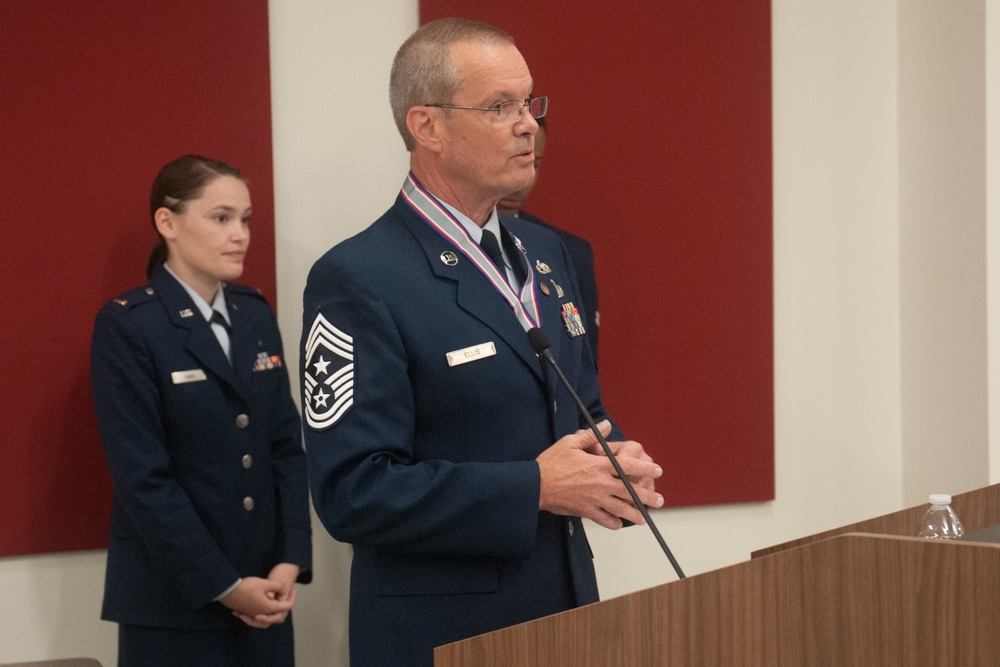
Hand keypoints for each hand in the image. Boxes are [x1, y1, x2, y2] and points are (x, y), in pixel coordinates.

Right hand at [221, 576, 294, 628]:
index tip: (292, 589)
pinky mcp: (245, 612)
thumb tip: (284, 588)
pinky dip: (260, 612)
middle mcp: (261, 614)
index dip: (291, 598)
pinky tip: (262, 601)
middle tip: (285, 599)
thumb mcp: (265, 583)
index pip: (286, 607)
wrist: (228, 591)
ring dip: (270, 614)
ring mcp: (252, 614)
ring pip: (264, 620)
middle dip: (282, 609)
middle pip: (277, 617)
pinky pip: (254, 617)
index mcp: (269, 607)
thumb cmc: (247, 587)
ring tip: (273, 603)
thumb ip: (277, 586)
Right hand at [536, 420, 662, 529]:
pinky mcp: (586, 511)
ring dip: (635, 514)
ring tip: (643, 518)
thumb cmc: (552, 463)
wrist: (536, 485)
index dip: (645, 469)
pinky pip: (604, 519)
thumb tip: (607, 425)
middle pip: (630, 492)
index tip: (657, 470)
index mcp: (599, 465)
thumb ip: (592, 435)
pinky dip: (614, 523)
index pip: (628, 467)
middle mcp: (600, 483)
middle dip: (647, 497)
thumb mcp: (570, 443)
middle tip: (658, 501)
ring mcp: (594, 499)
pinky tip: (619, 523)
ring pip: (621, 509)